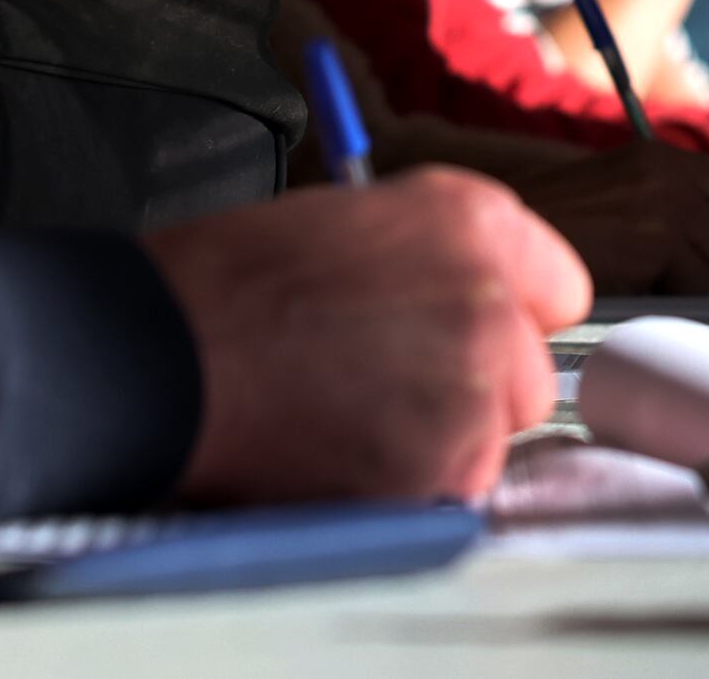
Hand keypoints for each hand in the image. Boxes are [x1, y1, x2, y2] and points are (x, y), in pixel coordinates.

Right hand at [145, 167, 591, 504]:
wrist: (150, 354)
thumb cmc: (226, 284)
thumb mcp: (356, 220)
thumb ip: (439, 257)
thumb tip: (479, 297)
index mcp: (474, 221)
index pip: (558, 287)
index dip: (506, 315)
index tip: (466, 332)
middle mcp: (491, 300)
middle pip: (531, 372)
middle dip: (474, 387)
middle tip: (386, 383)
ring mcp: (473, 388)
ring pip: (493, 436)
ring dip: (439, 439)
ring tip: (349, 416)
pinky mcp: (441, 464)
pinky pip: (452, 488)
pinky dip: (406, 486)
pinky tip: (340, 453)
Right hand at [502, 141, 708, 294]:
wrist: (495, 239)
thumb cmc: (549, 228)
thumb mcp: (613, 190)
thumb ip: (663, 199)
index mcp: (655, 154)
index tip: (690, 243)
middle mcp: (667, 173)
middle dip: (703, 260)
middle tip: (655, 269)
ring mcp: (665, 206)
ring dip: (681, 283)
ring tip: (631, 275)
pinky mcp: (655, 243)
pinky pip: (692, 288)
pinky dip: (663, 298)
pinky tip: (622, 285)